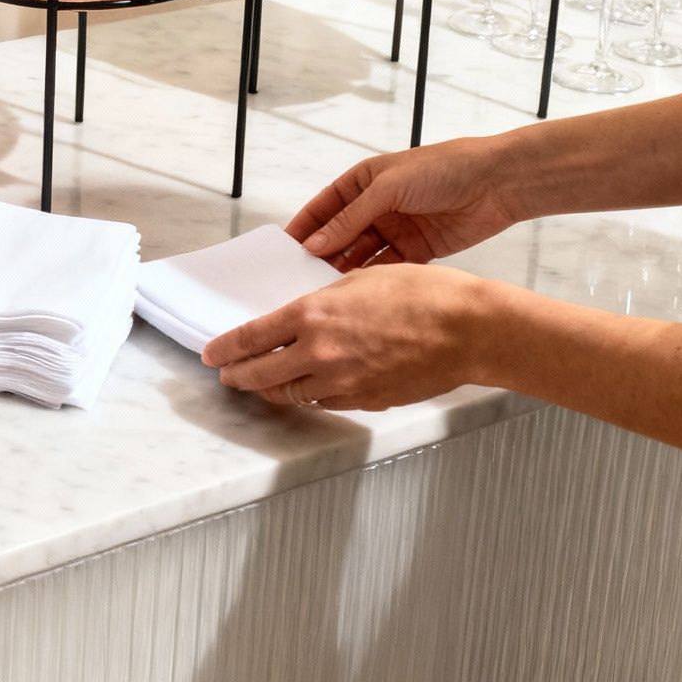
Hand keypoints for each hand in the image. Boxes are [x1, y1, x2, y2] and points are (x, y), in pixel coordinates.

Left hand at [200, 264, 496, 411]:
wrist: (469, 330)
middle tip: (227, 374)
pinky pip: (324, 401)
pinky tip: (306, 387)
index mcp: (313, 314)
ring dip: (271, 390)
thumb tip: (299, 317)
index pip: (251, 338)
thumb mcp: (359, 280)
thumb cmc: (422, 294)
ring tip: (260, 384)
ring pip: (290, 394)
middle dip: (238, 375)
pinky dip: (309, 394)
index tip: (211, 353)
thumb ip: (321, 301)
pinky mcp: (365, 400)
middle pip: (261, 374)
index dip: (225, 349)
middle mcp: (320, 352)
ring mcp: (342, 381)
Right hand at [286, 137, 522, 271]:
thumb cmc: (442, 169)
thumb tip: (316, 243)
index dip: (305, 227)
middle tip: (303, 277)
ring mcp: (397, 229)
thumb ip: (351, 218)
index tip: (284, 250)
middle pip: (341, 235)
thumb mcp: (388, 187)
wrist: (497, 182)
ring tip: (328, 289)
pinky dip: (374, 278)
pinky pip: (388, 267)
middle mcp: (377, 207)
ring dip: (347, 269)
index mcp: (364, 182)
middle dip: (324, 254)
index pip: (325, 208)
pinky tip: (360, 292)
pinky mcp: (418, 250)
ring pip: (363, 254)